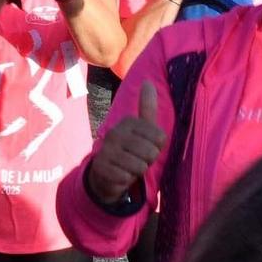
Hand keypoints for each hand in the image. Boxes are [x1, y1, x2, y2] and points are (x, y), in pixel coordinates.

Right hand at [88, 82, 164, 201]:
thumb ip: (147, 108)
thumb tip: (148, 81)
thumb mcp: (142, 130)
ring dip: (137, 171)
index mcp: (128, 122)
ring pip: (140, 166)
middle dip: (147, 161)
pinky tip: (120, 175)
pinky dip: (126, 179)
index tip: (145, 147)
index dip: (157, 148)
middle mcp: (115, 132)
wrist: (105, 173)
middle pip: (151, 152)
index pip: (160, 138)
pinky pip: (126, 177)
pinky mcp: (101, 166)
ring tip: (128, 167)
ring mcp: (106, 149)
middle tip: (136, 159)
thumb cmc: (130, 150)